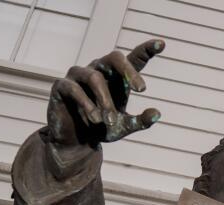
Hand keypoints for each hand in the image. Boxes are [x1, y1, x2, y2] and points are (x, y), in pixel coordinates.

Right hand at [47, 39, 165, 147]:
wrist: (76, 141)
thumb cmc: (102, 128)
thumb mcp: (124, 127)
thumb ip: (141, 121)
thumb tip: (157, 113)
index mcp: (117, 78)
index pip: (133, 59)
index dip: (146, 50)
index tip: (161, 44)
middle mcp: (99, 71)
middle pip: (114, 57)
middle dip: (129, 70)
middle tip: (141, 89)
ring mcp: (79, 76)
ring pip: (95, 78)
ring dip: (105, 100)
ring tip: (109, 120)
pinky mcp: (61, 86)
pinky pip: (75, 89)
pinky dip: (87, 105)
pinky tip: (95, 119)